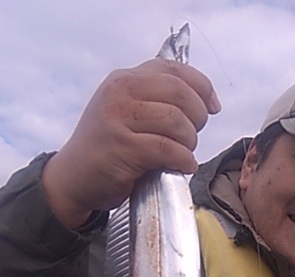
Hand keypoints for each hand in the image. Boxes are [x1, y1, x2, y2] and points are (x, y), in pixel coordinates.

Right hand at [41, 58, 220, 226]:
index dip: (202, 87)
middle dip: (198, 118)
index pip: (174, 70)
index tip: (212, 107)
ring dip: (189, 142)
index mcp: (125, 79)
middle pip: (180, 94)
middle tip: (193, 137)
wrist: (73, 179)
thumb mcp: (126, 113)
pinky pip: (167, 149)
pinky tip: (183, 166)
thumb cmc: (106, 150)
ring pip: (176, 122)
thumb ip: (156, 101)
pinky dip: (183, 160)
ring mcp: (119, 119)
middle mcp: (120, 92)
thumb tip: (204, 102)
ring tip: (184, 153)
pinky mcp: (122, 148)